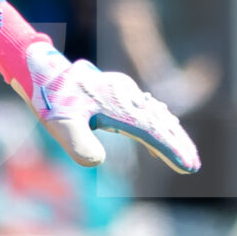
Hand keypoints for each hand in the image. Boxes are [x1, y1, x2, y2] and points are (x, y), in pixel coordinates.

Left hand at [23, 48, 201, 173]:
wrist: (42, 69)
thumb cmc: (51, 98)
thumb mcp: (59, 124)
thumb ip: (77, 143)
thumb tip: (97, 162)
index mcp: (118, 106)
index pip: (152, 132)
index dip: (171, 149)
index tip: (188, 166)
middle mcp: (126, 96)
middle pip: (161, 122)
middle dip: (179, 143)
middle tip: (194, 164)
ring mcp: (124, 92)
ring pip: (155, 114)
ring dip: (171, 134)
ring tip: (184, 154)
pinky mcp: (117, 91)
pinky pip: (145, 109)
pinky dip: (156, 123)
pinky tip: (157, 134)